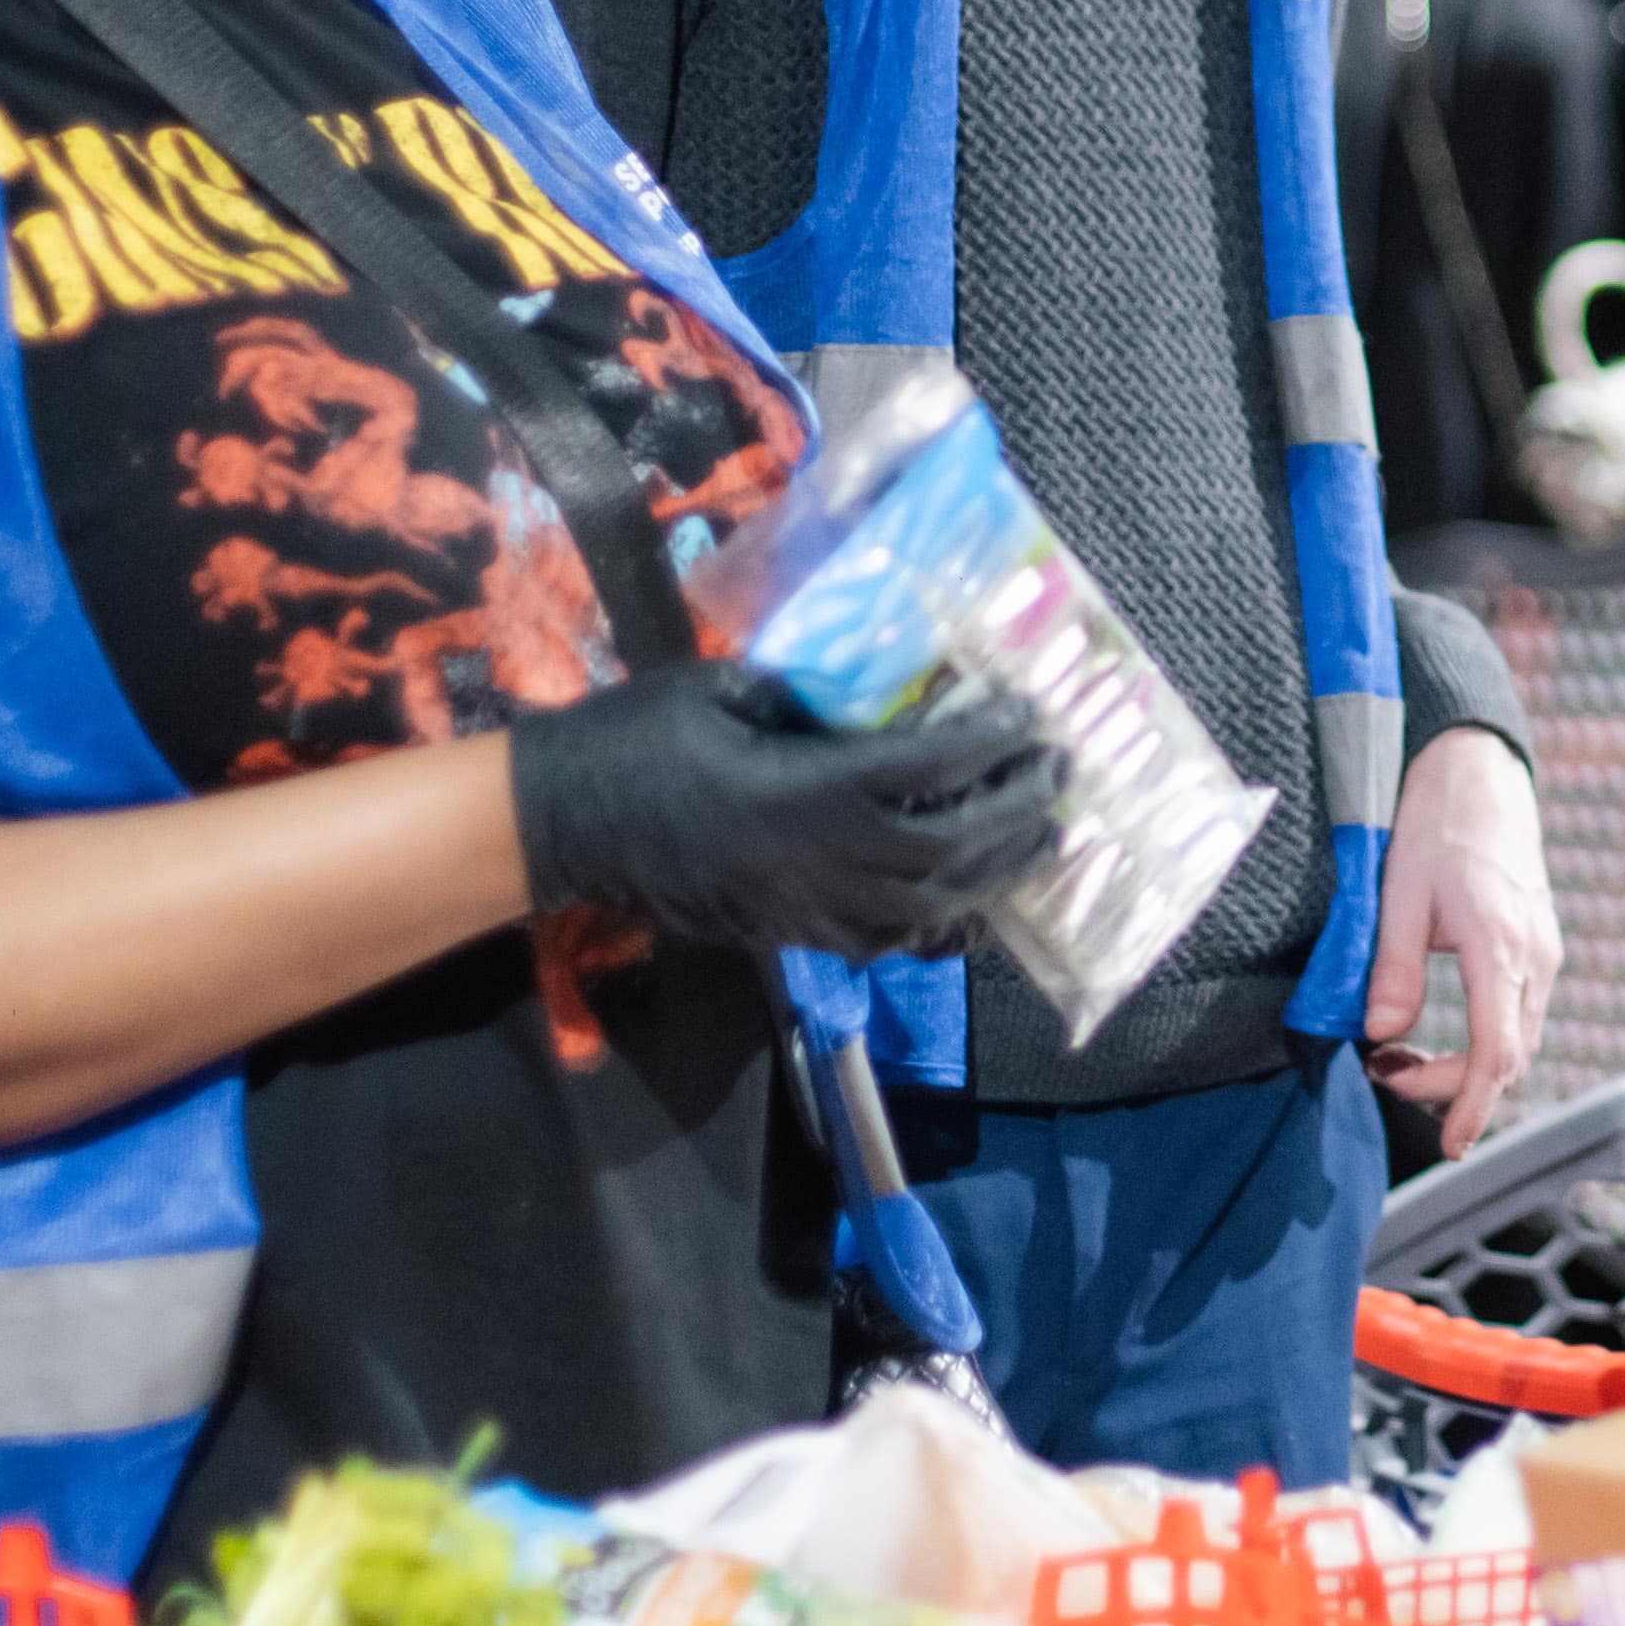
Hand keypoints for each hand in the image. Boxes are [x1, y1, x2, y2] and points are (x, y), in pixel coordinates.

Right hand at [508, 667, 1063, 957]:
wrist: (566, 824)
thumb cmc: (637, 739)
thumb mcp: (722, 686)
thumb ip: (804, 690)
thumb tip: (871, 683)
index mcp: (804, 791)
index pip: (926, 771)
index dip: (988, 745)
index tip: (1030, 717)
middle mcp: (821, 862)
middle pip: (950, 849)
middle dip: (1016, 813)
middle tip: (1058, 774)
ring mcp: (810, 909)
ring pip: (934, 906)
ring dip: (997, 871)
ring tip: (1042, 836)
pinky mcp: (794, 935)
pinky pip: (892, 942)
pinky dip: (945, 924)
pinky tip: (973, 902)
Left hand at [1371, 728, 1557, 1143]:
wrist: (1479, 768)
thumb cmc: (1434, 821)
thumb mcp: (1397, 893)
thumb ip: (1390, 968)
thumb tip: (1379, 1034)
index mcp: (1500, 945)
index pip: (1497, 1052)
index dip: (1472, 1106)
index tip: (1451, 1145)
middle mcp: (1536, 956)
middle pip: (1510, 1058)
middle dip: (1452, 1089)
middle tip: (1382, 1074)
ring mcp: (1543, 951)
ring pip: (1517, 1040)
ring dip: (1464, 1066)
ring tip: (1396, 1056)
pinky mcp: (1538, 944)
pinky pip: (1518, 1015)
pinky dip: (1480, 1041)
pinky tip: (1433, 1032)